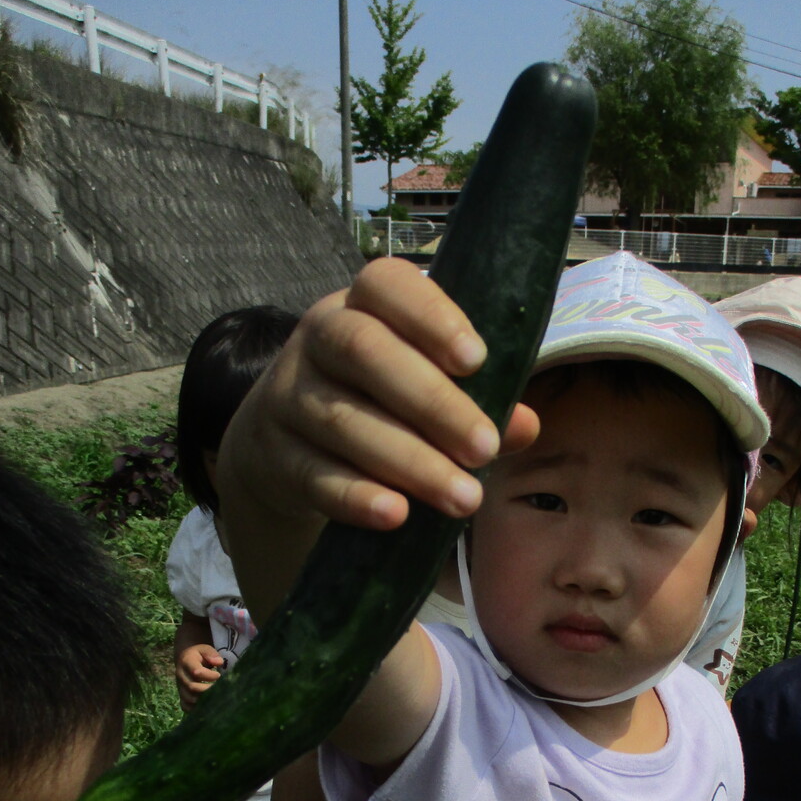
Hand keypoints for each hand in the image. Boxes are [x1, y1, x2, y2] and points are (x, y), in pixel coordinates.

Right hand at [175, 643, 223, 710]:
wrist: (185, 659)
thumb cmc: (199, 654)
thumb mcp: (205, 648)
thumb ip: (211, 654)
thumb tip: (219, 662)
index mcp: (186, 662)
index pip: (196, 672)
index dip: (209, 676)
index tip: (219, 675)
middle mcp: (181, 675)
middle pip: (192, 687)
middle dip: (207, 690)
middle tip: (219, 690)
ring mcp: (180, 687)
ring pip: (188, 699)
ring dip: (202, 701)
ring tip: (215, 699)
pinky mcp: (182, 695)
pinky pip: (185, 706)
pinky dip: (195, 709)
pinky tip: (207, 707)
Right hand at [221, 257, 539, 533]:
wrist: (283, 445)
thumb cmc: (376, 401)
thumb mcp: (423, 385)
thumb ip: (475, 399)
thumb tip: (525, 425)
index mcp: (361, 305)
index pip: (385, 285)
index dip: (430, 317)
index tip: (477, 359)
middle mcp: (318, 340)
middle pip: (364, 353)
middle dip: (432, 403)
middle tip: (483, 448)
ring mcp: (288, 397)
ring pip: (343, 422)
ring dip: (410, 462)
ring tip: (464, 498)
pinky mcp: (275, 457)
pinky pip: (313, 475)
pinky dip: (356, 496)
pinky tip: (396, 515)